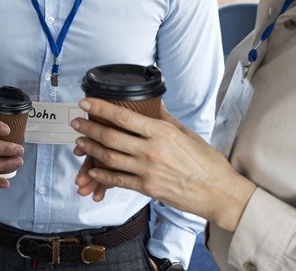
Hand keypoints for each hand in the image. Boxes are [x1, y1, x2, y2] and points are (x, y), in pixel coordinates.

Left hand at [70, 98, 255, 232]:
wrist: (219, 193)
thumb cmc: (207, 163)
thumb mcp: (188, 133)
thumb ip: (166, 119)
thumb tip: (153, 105)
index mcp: (162, 132)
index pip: (123, 117)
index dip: (100, 108)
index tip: (86, 102)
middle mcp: (152, 150)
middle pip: (110, 137)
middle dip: (89, 128)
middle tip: (76, 123)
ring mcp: (147, 171)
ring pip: (109, 158)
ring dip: (91, 149)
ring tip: (79, 143)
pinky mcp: (147, 188)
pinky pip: (118, 180)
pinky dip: (102, 175)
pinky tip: (93, 169)